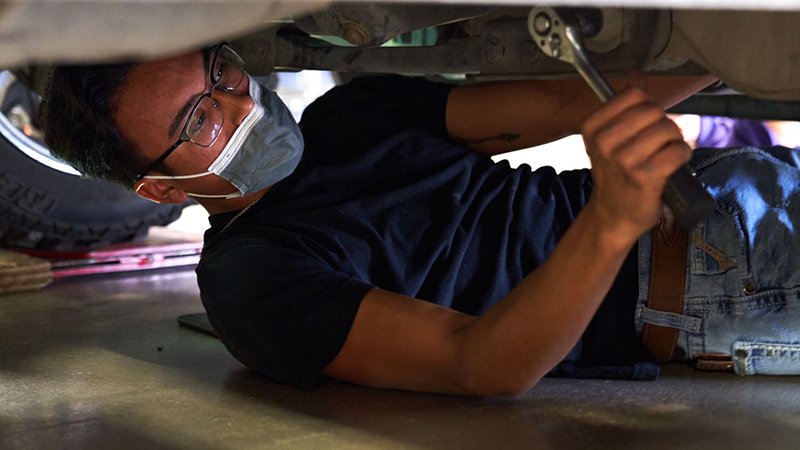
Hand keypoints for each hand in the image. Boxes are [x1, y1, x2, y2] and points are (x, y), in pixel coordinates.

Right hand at [580, 78, 691, 241]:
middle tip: (658, 143)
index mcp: (593, 127)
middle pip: (653, 111)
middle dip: (663, 124)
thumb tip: (636, 73)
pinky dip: (681, 156)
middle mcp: (604, 143)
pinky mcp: (645, 177)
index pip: (634, 96)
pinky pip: (678, 150)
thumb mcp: (612, 137)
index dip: (648, 107)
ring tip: (664, 154)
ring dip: (674, 141)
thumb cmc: (616, 174)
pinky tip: (672, 165)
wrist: (613, 214)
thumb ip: (626, 104)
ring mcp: (624, 160)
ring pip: (668, 129)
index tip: (644, 125)